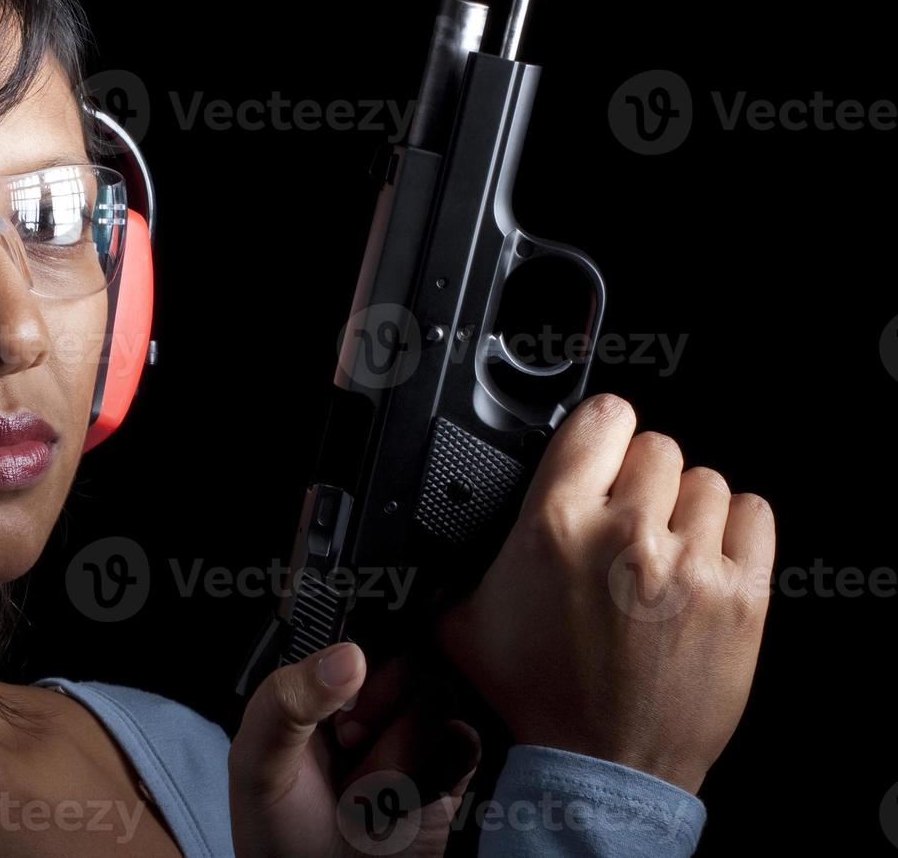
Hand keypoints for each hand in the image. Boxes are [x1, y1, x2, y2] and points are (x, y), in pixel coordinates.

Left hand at [229, 644, 479, 856]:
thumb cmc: (278, 830)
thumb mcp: (259, 762)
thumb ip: (286, 700)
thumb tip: (351, 654)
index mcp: (322, 686)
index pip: (357, 633)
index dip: (358, 652)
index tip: (340, 688)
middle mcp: (372, 701)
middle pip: (406, 660)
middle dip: (375, 711)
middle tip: (347, 745)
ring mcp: (414, 734)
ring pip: (437, 699)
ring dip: (397, 756)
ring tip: (365, 792)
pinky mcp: (448, 770)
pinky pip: (464, 742)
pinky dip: (437, 772)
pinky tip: (403, 799)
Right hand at [435, 393, 775, 793]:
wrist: (603, 766)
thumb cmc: (539, 698)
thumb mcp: (464, 625)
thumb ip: (452, 572)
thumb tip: (431, 548)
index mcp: (555, 527)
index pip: (602, 418)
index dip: (601, 430)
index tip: (599, 450)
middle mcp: (625, 536)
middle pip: (656, 446)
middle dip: (639, 475)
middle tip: (625, 515)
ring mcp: (689, 565)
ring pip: (705, 479)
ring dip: (685, 504)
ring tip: (665, 542)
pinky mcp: (740, 596)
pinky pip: (753, 515)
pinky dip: (733, 525)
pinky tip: (705, 551)